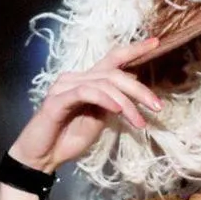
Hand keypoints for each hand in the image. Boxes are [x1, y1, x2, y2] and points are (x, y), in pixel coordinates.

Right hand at [8, 39, 162, 172]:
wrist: (43, 157)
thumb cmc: (69, 138)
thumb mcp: (99, 119)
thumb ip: (113, 103)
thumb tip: (134, 90)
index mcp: (87, 80)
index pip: (113, 59)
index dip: (134, 49)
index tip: (156, 42)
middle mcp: (75, 78)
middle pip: (114, 73)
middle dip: (139, 90)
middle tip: (157, 107)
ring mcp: (64, 86)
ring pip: (104, 83)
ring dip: (126, 103)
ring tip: (139, 122)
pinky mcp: (57, 99)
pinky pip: (86, 92)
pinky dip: (105, 99)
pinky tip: (117, 110)